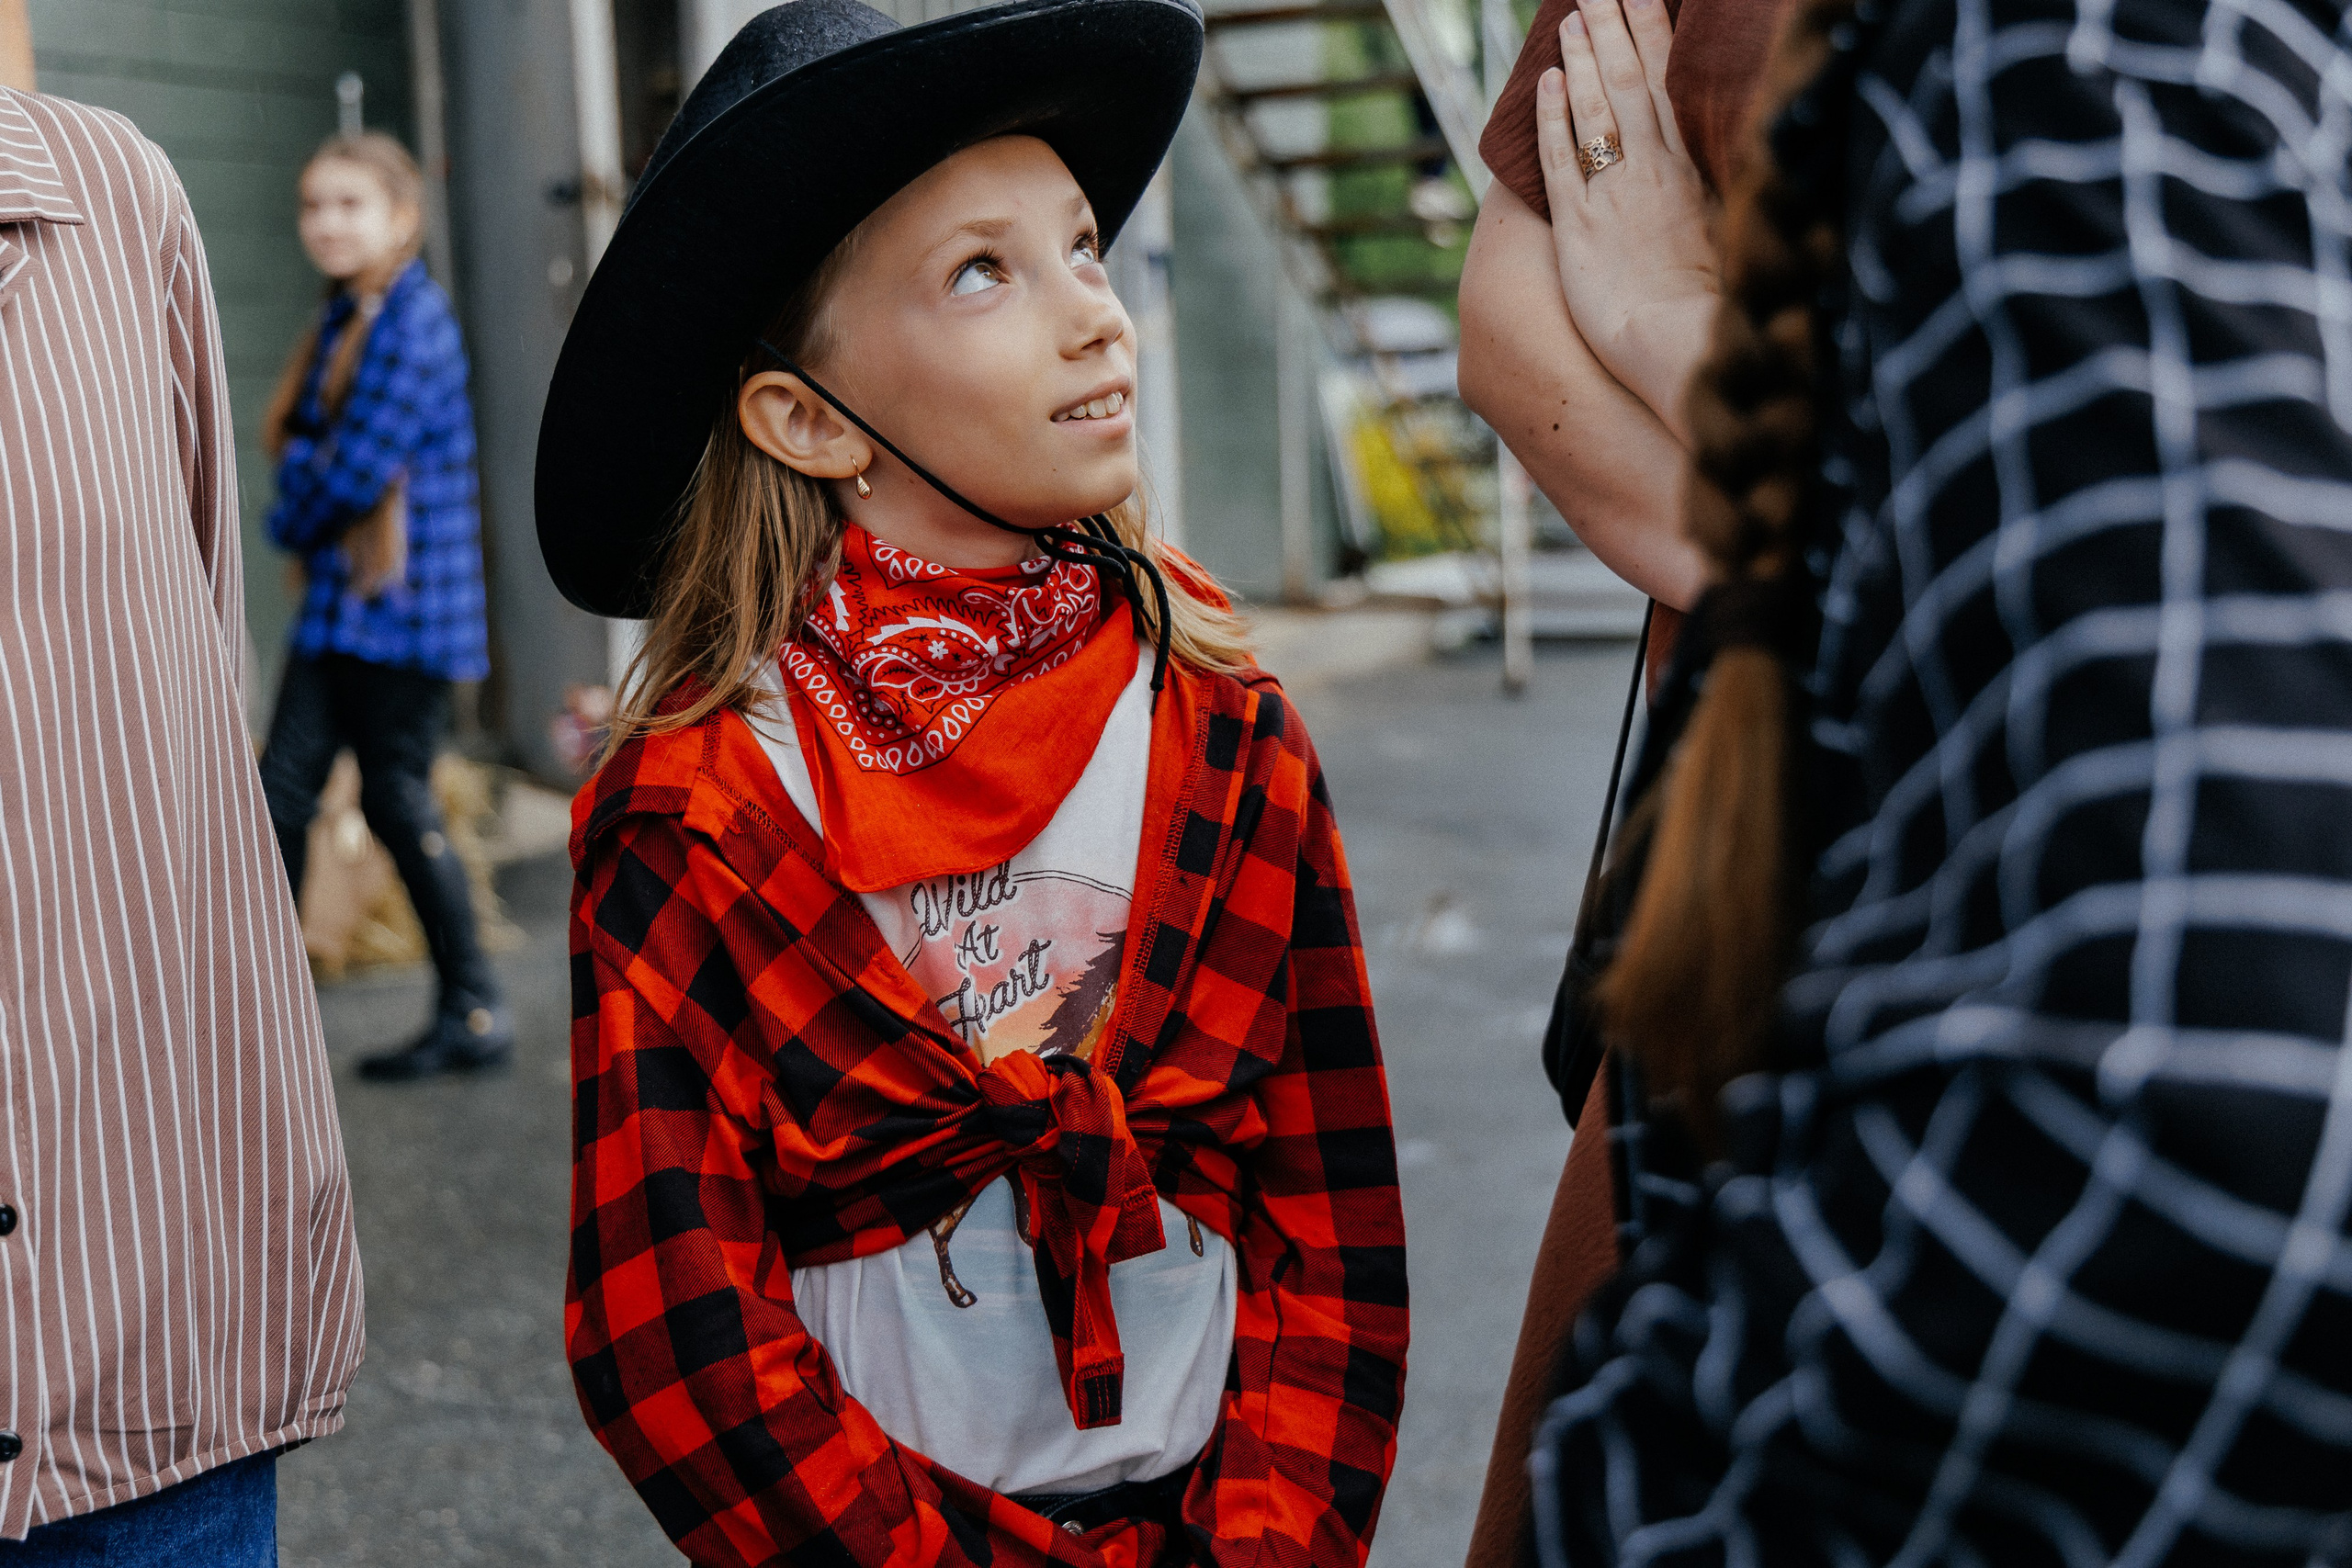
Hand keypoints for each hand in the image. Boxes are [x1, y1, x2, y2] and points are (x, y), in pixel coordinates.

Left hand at [1534, 0, 1719, 444]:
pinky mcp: (1578, 228)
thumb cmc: (1721, 305)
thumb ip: (1730, 189)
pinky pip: (1560, 160)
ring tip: (1570, 19)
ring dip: (1582, 61)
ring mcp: (1614, 196)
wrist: (1685, 346)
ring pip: (1596, 112)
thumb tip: (1747, 154)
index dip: (1657, 35)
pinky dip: (1552, 118)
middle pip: (1632, 84)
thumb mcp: (1739, 233)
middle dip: (1613, 31)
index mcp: (1696, 169)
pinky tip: (1546, 84)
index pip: (1674, 85)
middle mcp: (1654, 172)